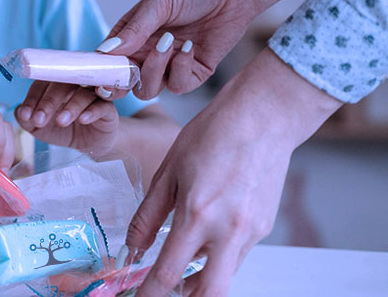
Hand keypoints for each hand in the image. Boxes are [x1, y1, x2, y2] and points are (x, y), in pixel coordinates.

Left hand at [14, 81, 119, 155]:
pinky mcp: (108, 108)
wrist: (90, 145)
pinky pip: (102, 105)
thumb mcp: (41, 129)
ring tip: (60, 122)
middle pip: (61, 84)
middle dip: (48, 102)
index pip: (42, 84)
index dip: (32, 98)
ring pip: (82, 94)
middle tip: (39, 121)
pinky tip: (83, 120)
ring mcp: (92, 95)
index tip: (25, 115)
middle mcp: (74, 85)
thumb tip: (19, 112)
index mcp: (55, 85)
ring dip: (70, 107)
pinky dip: (92, 111)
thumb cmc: (64, 130)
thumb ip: (27, 121)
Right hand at [102, 0, 305, 99]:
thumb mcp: (160, 2)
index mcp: (131, 35)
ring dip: (154, 70)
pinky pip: (179, 85)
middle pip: (125, 82)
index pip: (108, 60)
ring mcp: (170, 64)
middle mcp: (148, 52)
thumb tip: (105, 51)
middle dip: (121, 84)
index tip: (98, 74)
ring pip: (149, 89)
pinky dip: (180, 69)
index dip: (101, 71)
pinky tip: (190, 47)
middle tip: (127, 73)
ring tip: (169, 43)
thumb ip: (134, 29)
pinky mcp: (195, 72)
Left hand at [126, 49, 339, 296]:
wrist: (262, 118)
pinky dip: (217, 254)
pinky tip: (205, 232)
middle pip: (210, 293)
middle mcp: (230, 231)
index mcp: (198, 215)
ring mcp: (252, 232)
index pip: (169, 274)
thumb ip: (148, 217)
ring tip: (178, 262)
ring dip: (201, 277)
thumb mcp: (167, 173)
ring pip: (225, 274)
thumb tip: (133, 250)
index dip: (149, 292)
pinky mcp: (264, 227)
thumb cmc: (211, 136)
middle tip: (162, 290)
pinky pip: (237, 253)